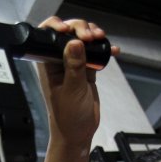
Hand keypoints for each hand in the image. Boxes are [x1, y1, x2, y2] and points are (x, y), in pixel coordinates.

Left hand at [37, 16, 118, 148]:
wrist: (78, 133)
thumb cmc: (67, 117)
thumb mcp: (72, 90)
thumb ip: (74, 66)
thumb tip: (74, 43)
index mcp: (48, 65)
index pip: (48, 38)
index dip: (58, 28)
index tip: (70, 30)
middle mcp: (58, 62)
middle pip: (68, 35)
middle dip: (80, 30)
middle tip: (90, 37)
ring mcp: (73, 66)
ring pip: (82, 41)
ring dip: (92, 36)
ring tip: (101, 39)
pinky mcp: (86, 71)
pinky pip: (94, 54)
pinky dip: (103, 50)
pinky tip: (112, 51)